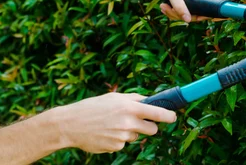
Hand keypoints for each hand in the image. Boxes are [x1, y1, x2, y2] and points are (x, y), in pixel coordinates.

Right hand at [53, 92, 176, 153]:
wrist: (71, 124)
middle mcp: (128, 123)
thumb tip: (149, 100)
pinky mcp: (116, 147)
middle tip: (137, 121)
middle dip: (149, 126)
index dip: (169, 116)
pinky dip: (118, 139)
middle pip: (152, 129)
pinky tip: (106, 133)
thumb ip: (133, 99)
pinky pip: (124, 143)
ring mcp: (122, 137)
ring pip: (136, 136)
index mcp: (129, 107)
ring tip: (112, 125)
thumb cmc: (92, 107)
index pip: (158, 113)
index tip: (174, 117)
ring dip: (130, 132)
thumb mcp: (112, 97)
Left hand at [152, 0, 216, 22]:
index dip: (211, 12)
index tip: (198, 18)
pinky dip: (173, 12)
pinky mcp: (186, 0)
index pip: (214, 2)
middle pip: (200, 12)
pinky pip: (184, 11)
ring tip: (164, 7)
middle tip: (171, 11)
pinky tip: (165, 7)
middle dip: (184, 15)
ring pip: (190, 14)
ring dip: (175, 14)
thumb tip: (188, 20)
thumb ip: (180, 7)